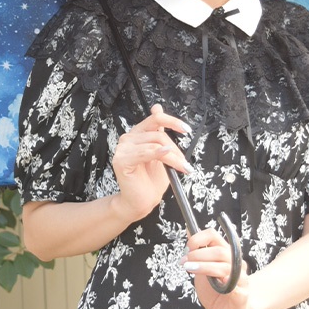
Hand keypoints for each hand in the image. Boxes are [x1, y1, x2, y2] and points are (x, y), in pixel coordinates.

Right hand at [111, 104, 192, 223]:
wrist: (141, 202)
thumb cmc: (151, 180)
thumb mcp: (162, 154)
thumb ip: (160, 132)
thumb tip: (157, 107)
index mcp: (138, 134)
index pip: (155, 119)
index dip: (172, 121)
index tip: (187, 130)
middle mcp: (128, 138)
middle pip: (158, 133)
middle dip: (175, 148)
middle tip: (184, 163)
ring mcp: (123, 148)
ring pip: (155, 144)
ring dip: (173, 157)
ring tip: (181, 168)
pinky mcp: (121, 160)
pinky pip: (145, 152)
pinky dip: (158, 153)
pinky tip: (167, 155)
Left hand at [182, 227, 250, 308]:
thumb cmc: (215, 289)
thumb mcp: (202, 269)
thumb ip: (197, 253)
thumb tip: (189, 230)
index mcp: (224, 252)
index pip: (213, 235)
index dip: (198, 238)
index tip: (187, 248)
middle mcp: (234, 262)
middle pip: (218, 251)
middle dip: (197, 255)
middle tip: (184, 262)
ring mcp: (240, 277)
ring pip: (224, 266)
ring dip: (204, 266)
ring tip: (191, 269)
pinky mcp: (242, 293)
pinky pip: (235, 284)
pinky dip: (225, 281)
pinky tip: (218, 283)